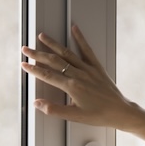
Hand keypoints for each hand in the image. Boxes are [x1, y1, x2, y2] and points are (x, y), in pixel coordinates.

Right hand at [21, 25, 137, 129]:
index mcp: (72, 86)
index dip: (34, 69)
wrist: (120, 111)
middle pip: (54, 61)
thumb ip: (54, 110)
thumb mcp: (74, 117)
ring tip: (42, 36)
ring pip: (67, 53)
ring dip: (53, 44)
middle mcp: (79, 74)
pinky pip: (87, 50)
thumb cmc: (99, 115)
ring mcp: (88, 69)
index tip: (24, 64)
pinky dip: (80, 38)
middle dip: (38, 54)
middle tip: (26, 49)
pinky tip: (74, 29)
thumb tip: (37, 103)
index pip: (48, 75)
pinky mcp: (96, 67)